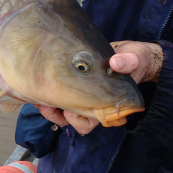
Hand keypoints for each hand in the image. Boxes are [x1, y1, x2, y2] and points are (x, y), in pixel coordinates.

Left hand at [36, 41, 163, 133]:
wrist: (128, 51)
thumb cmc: (135, 59)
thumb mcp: (135, 59)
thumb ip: (128, 62)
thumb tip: (116, 63)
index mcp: (108, 104)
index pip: (92, 121)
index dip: (78, 120)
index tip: (68, 110)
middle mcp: (93, 102)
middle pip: (73, 119)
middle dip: (58, 115)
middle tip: (46, 105)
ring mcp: (82, 94)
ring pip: (62, 110)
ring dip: (49, 107)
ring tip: (38, 99)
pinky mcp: (73, 83)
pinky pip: (57, 95)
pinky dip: (47, 94)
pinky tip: (38, 86)